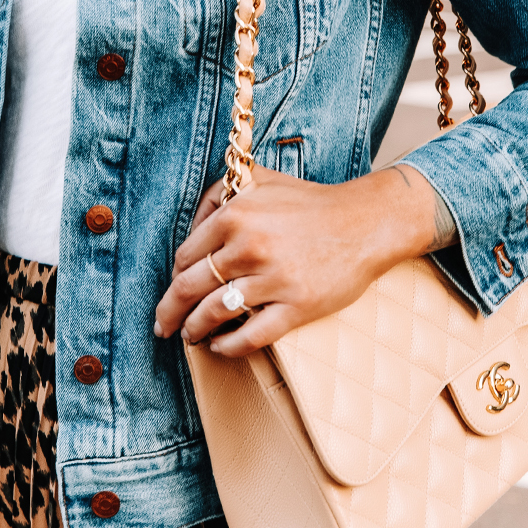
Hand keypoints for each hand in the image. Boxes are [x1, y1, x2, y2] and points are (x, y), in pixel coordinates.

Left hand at [154, 163, 455, 356]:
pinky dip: (227, 347)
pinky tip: (219, 347)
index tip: (173, 290)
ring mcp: (273, 279)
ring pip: (215, 313)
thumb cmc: (310, 202)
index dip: (175, 278)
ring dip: (194, 329)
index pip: (185, 257)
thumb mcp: (259, 180)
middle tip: (162, 325)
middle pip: (189, 288)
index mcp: (235, 216)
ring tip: (189, 336)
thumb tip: (190, 228)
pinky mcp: (297, 306)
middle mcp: (248, 247)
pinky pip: (250, 336)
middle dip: (169, 312)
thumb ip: (220, 195)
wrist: (365, 222)